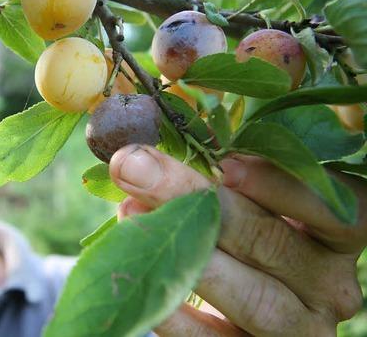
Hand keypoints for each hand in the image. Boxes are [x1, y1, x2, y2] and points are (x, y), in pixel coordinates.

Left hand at [109, 145, 365, 335]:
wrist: (234, 301)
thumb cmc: (242, 231)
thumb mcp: (246, 199)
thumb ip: (219, 174)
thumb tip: (146, 149)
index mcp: (335, 237)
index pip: (336, 210)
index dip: (282, 186)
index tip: (225, 164)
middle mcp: (327, 285)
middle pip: (271, 240)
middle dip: (196, 198)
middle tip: (134, 165)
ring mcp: (296, 328)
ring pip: (251, 296)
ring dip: (186, 251)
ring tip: (131, 214)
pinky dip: (173, 309)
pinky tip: (138, 272)